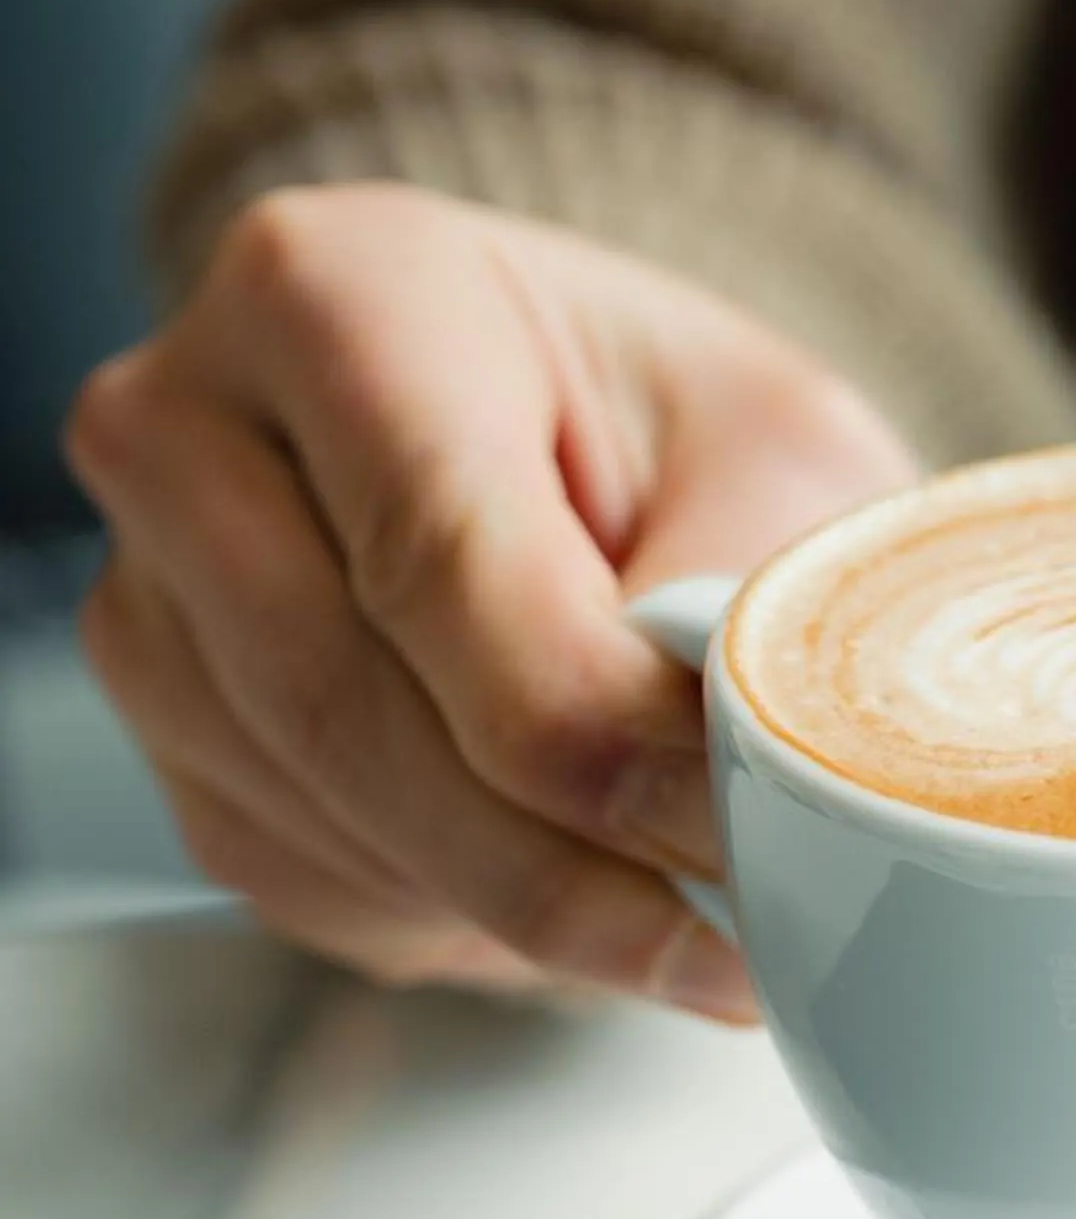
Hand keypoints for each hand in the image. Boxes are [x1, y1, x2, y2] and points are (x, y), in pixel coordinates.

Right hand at [67, 184, 915, 1018]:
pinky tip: (569, 873)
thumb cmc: (682, 436)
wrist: (593, 453)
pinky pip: (311, 885)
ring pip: (333, 826)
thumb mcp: (781, 465)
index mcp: (333, 293)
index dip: (600, 740)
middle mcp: (187, 428)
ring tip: (681, 904)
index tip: (740, 831)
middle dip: (565, 861)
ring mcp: (151, 593)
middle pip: (354, 715)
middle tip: (732, 925)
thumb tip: (755, 788)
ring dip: (525, 908)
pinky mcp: (173, 738)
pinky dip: (463, 919)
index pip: (441, 565)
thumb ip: (756, 614)